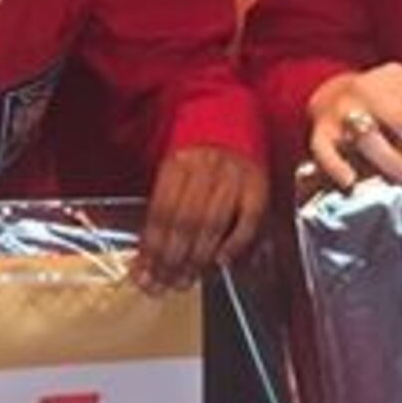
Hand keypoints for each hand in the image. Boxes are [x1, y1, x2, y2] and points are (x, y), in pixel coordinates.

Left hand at [139, 144, 264, 289]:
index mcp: (178, 162)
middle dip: (170, 260)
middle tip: (161, 285)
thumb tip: (145, 255)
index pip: (161, 213)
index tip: (143, 273)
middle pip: (185, 223)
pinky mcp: (258, 185)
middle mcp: (206, 169)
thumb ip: (162, 206)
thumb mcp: (172, 167)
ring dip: (196, 260)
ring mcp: (234, 177)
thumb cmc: (197, 149)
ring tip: (183, 282)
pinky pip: (248, 220)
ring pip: (213, 225)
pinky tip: (219, 263)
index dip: (151, 247)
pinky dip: (234, 244)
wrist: (233, 117)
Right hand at [305, 64, 401, 191]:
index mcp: (396, 79)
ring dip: (396, 165)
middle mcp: (367, 90)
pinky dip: (336, 166)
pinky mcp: (320, 131)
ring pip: (369, 138)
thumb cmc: (382, 104)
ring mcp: (341, 110)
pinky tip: (350, 182)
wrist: (330, 92)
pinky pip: (324, 150)